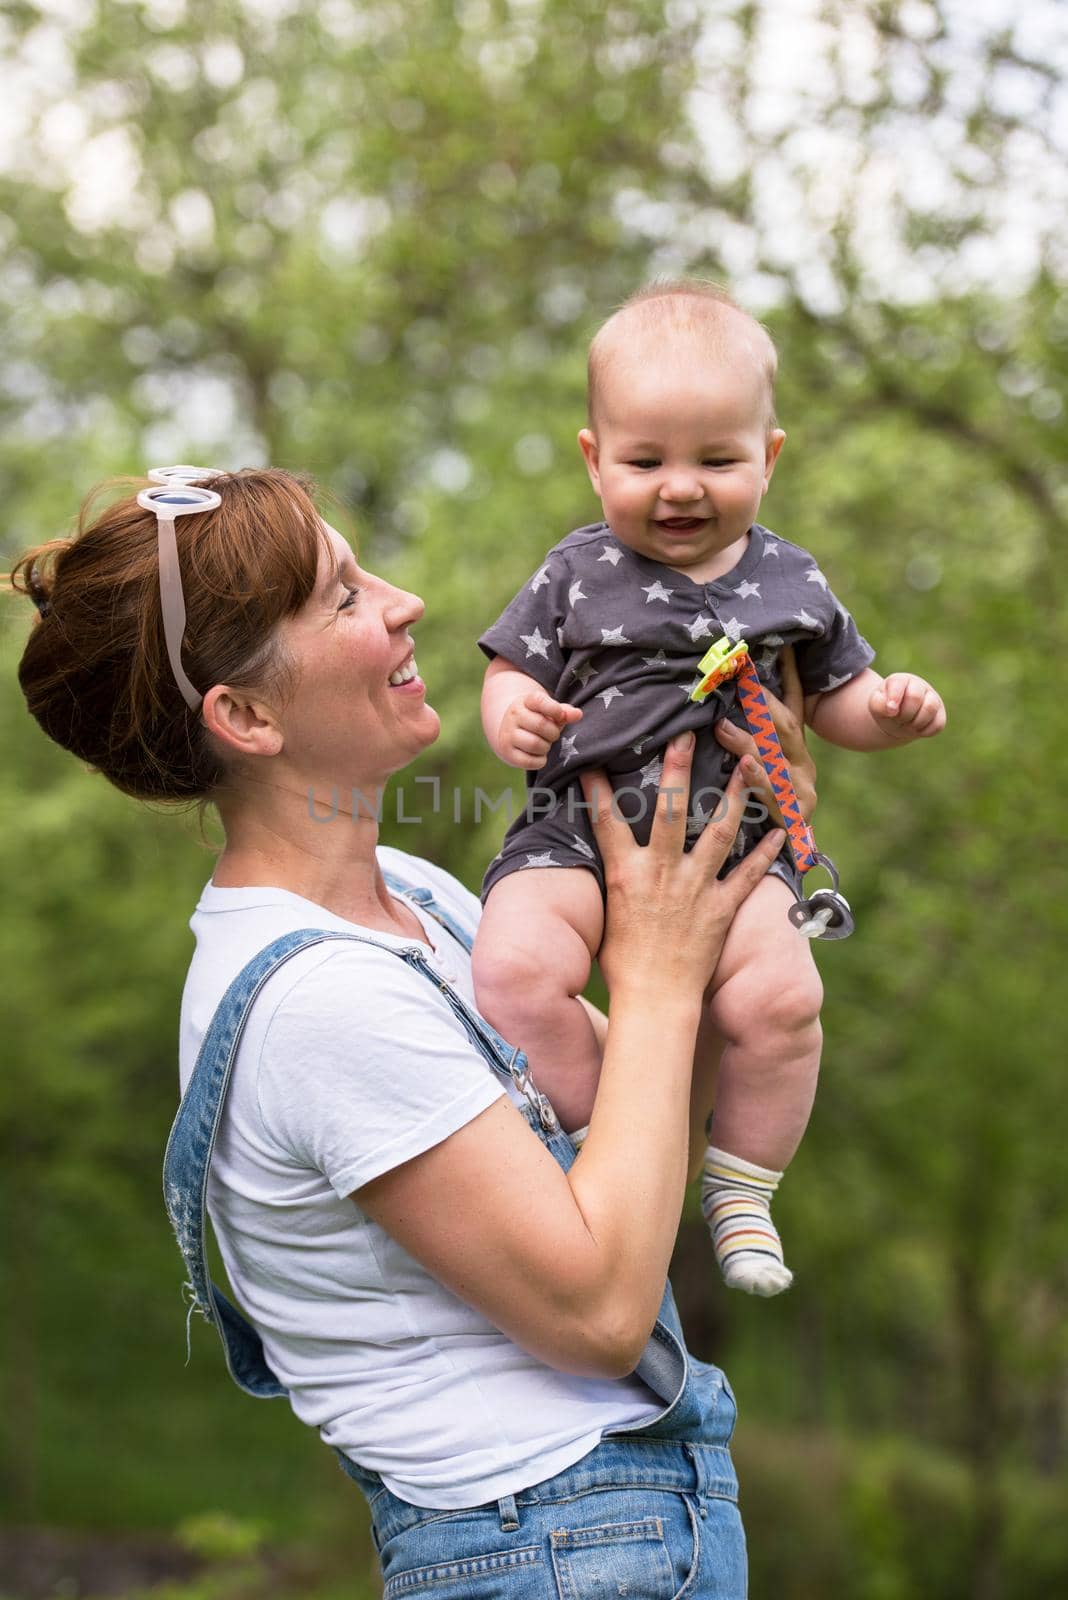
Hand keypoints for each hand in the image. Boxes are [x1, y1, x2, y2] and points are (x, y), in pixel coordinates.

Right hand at [497, 687, 581, 768]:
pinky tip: (539, 755)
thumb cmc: (537, 720)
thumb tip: (578, 714)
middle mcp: (514, 715)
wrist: (510, 731)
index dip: (555, 709)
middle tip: (552, 735)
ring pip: (534, 744)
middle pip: (541, 725)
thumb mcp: (550, 712)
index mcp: (526, 701)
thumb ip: (565, 712)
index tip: (560, 716)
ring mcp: (508, 734)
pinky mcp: (507, 752)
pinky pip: (528, 761)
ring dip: (546, 747)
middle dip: (553, 733)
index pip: (539, 701)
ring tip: (544, 744)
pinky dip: (539, 761)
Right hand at [580, 735, 784, 1000]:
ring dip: (734, 795)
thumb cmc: (622, 964)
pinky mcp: (721, 908)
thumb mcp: (606, 915)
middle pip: (670, 810)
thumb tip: (602, 859)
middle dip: (678, 768)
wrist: (654, 1000)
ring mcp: (694, 888)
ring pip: (718, 831)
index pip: (607, 821)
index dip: (597, 788)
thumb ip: (610, 881)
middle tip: (686, 735)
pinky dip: (766, 852)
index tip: (594, 760)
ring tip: (748, 764)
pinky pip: (748, 874)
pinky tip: (781, 830)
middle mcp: (661, 873)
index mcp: (626, 873)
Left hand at [714, 644, 817, 824]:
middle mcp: (802, 764)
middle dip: (761, 702)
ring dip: (747, 740)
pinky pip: (774, 794)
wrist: (790, 858)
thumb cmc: (763, 806)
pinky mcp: (795, 814)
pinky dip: (758, 779)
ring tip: (721, 726)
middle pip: (786, 725)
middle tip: (736, 680)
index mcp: (795, 749)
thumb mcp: (759, 769)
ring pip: (776, 759)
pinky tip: (744, 766)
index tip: (781, 645)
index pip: (794, 704)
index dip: (789, 675)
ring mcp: (802, 789)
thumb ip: (748, 740)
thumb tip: (718, 706)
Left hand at [868, 672, 945, 740]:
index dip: (894, 699)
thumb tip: (892, 709)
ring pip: (930, 708)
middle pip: (915, 697)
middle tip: (898, 718)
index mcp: (901, 680)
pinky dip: (924, 732)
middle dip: (904, 714)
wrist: (895, 720)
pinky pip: (937, 725)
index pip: (899, 684)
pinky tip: (917, 729)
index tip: (890, 711)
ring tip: (907, 724)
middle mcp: (919, 686)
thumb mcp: (875, 705)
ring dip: (915, 723)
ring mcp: (933, 699)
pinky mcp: (940, 715)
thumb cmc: (885, 709)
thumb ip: (878, 704)